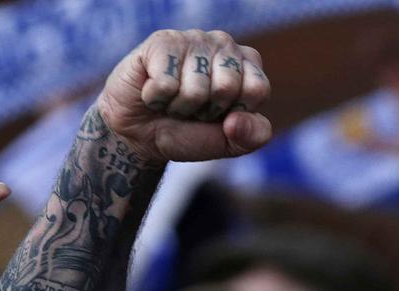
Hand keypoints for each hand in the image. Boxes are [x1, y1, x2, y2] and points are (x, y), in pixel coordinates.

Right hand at [97, 29, 272, 164]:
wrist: (141, 134)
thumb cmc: (190, 132)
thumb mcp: (229, 143)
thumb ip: (252, 136)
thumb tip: (237, 121)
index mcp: (247, 64)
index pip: (257, 89)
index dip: (236, 114)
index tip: (221, 115)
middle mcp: (224, 44)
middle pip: (226, 87)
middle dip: (207, 111)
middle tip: (194, 107)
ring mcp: (193, 39)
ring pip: (195, 90)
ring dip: (180, 108)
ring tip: (174, 100)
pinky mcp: (161, 43)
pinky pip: (166, 85)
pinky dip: (158, 100)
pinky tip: (154, 92)